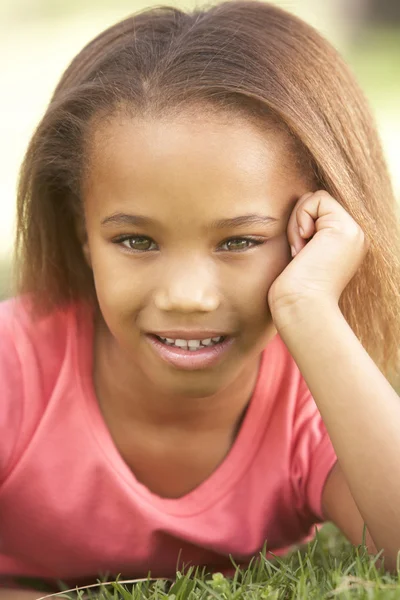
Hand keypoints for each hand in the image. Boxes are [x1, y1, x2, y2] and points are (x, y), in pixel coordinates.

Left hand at [268, 190, 368, 317]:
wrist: (300, 306)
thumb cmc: (292, 289)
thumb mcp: (300, 254)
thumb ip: (306, 232)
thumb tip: (295, 208)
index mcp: (344, 243)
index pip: (318, 211)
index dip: (300, 224)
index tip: (298, 253)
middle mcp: (353, 236)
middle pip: (317, 202)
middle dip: (298, 222)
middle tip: (298, 252)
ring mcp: (353, 231)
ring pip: (316, 199)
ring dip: (297, 222)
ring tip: (300, 251)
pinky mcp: (345, 228)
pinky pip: (316, 199)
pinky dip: (300, 217)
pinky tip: (302, 244)